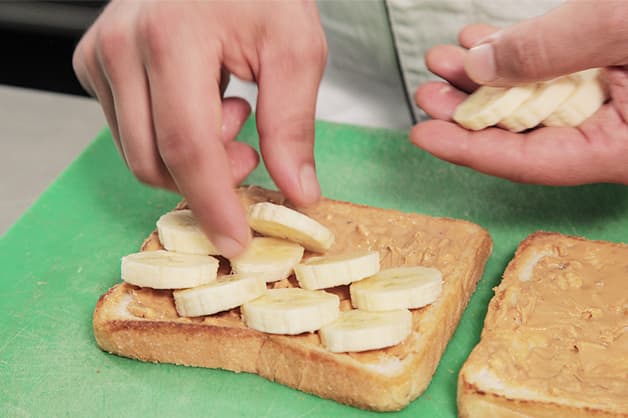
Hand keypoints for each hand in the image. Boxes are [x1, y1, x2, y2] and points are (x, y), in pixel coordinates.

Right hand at [73, 0, 326, 256]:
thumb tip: (296, 192)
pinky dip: (169, 139)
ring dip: (190, 158)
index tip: (235, 240)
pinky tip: (199, 102)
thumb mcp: (294, 46)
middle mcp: (122, 46)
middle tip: (248, 146)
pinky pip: (129, 133)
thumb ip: (293, 123)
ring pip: (138, 155)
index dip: (213, 203)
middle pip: (154, 162)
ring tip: (227, 111)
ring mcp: (101, 55)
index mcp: (172, 36)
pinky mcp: (95, 64)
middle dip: (207, 179)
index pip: (187, 146)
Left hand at [411, 1, 627, 185]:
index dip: (467, 150)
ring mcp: (614, 103)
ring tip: (445, 59)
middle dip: (467, 109)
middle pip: (524, 133)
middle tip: (428, 92)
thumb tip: (480, 66)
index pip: (528, 162)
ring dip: (485, 78)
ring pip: (534, 101)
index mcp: (623, 149)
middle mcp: (614, 134)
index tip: (422, 135)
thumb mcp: (618, 27)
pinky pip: (554, 73)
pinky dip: (516, 56)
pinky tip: (482, 41)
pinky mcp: (612, 73)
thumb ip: (549, 50)